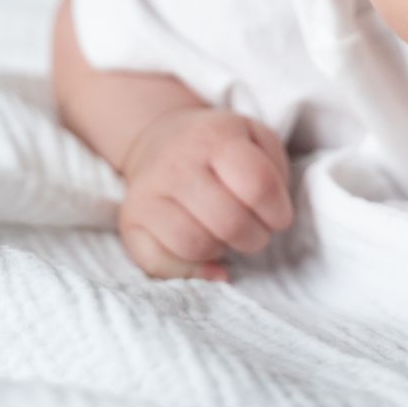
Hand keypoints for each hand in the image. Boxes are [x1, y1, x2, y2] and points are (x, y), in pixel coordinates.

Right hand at [116, 106, 294, 280]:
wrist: (159, 138)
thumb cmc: (218, 146)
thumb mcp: (256, 136)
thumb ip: (275, 170)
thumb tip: (266, 223)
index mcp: (214, 137)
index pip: (257, 186)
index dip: (278, 212)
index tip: (277, 216)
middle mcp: (177, 163)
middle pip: (229, 222)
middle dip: (255, 238)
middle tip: (255, 231)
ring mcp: (148, 192)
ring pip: (195, 245)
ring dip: (221, 251)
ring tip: (226, 237)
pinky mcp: (130, 220)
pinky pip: (159, 263)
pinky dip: (190, 269)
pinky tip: (205, 258)